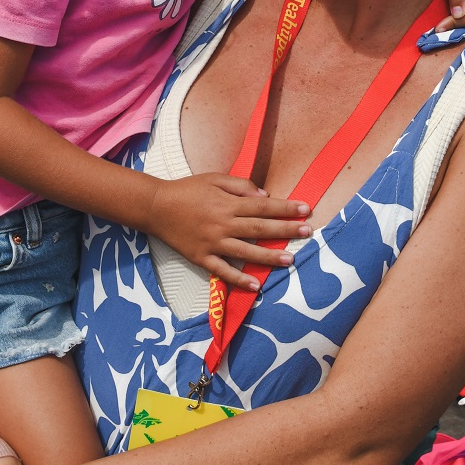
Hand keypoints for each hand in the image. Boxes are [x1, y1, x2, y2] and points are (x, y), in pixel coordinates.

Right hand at [147, 174, 311, 289]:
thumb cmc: (188, 189)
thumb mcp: (214, 178)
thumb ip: (240, 185)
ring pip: (245, 252)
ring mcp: (212, 243)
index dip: (285, 208)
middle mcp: (222, 224)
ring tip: (290, 260)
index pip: (262, 206)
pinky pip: (223, 271)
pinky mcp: (201, 258)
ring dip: (269, 257)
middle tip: (307, 233)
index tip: (305, 209)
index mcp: (227, 203)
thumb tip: (264, 197)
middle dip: (285, 230)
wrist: (156, 207)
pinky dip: (239, 280)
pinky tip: (256, 285)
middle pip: (259, 228)